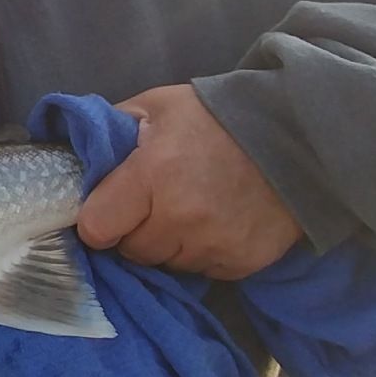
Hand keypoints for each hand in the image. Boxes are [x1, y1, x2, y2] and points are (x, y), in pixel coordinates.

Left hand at [77, 84, 302, 279]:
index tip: (106, 210)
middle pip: (132, 251)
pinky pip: (202, 270)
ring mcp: (213, 245)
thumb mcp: (158, 106)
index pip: (97, 227)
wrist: (297, 134)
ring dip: (169, 244)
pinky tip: (216, 222)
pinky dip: (202, 252)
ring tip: (189, 209)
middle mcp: (180, 217)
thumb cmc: (218, 115)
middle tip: (154, 203)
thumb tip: (79, 152)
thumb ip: (113, 129)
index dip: (97, 220)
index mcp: (152, 175)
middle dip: (135, 231)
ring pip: (167, 264)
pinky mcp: (241, 263)